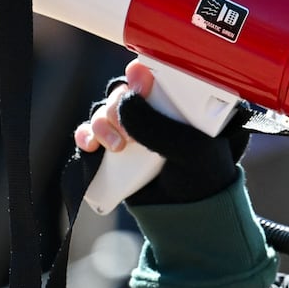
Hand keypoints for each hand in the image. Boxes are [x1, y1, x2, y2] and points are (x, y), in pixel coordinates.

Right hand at [74, 58, 249, 204]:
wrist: (187, 215)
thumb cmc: (202, 178)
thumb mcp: (191, 150)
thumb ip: (159, 125)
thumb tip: (124, 100)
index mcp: (181, 101)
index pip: (158, 74)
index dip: (143, 72)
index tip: (138, 77)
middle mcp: (154, 109)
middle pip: (125, 91)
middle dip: (119, 105)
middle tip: (127, 129)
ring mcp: (133, 128)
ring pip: (105, 110)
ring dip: (102, 122)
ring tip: (115, 146)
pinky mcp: (115, 147)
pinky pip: (90, 134)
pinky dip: (85, 137)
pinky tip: (90, 146)